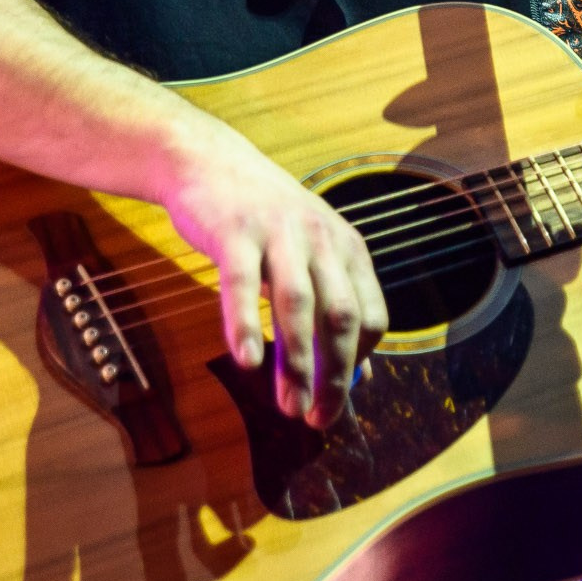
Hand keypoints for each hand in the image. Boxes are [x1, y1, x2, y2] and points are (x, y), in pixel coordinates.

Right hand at [159, 118, 387, 428]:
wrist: (209, 162)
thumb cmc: (262, 221)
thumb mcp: (309, 255)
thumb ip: (333, 306)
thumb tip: (361, 374)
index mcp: (347, 248)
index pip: (372, 315)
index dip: (360, 363)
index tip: (337, 397)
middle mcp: (321, 239)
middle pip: (341, 316)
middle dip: (335, 375)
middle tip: (318, 418)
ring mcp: (279, 233)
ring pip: (297, 305)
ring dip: (297, 363)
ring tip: (289, 407)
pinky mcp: (234, 232)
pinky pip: (241, 285)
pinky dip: (246, 325)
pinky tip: (248, 362)